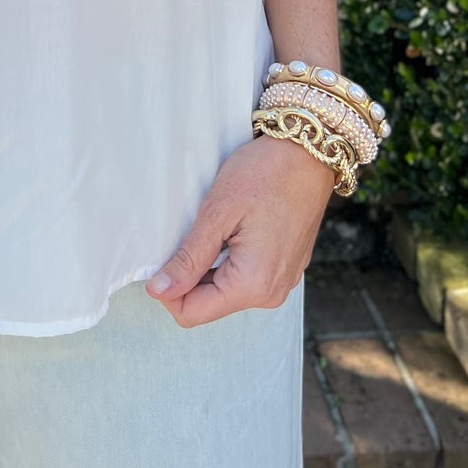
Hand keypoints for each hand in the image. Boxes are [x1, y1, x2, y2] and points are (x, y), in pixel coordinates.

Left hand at [144, 133, 335, 327]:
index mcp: (253, 285)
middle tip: (189, 233)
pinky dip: (228, 261)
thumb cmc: (265, 174)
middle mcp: (271, 293)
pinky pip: (245, 278)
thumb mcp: (217, 212)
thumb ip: (188, 259)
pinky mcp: (285, 270)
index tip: (163, 255)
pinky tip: (231, 230)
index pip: (191, 313)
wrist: (309, 154)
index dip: (167, 289)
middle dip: (189, 276)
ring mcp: (281, 283)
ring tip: (214, 228)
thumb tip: (158, 291)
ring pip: (225, 292)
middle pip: (208, 304)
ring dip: (209, 267)